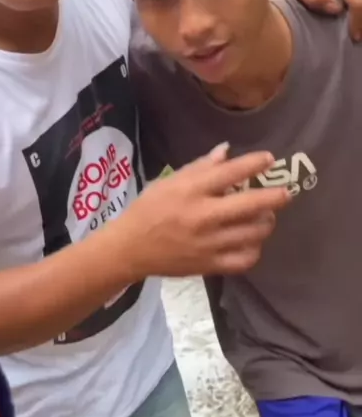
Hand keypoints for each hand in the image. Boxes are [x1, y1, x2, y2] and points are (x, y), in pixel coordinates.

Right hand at [121, 144, 290, 279]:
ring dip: (266, 222)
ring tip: (266, 216)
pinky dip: (254, 249)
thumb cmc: (149, 209)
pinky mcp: (210, 265)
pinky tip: (252, 241)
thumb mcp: (169, 182)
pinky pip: (244, 259)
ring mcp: (208, 243)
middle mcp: (203, 216)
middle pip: (250, 205)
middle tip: (286, 192)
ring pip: (253, 233)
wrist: (131, 249)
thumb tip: (227, 151)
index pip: (230, 173)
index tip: (270, 159)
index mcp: (190, 191)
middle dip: (274, 197)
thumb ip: (200, 167)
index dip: (254, 164)